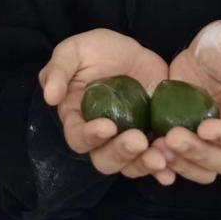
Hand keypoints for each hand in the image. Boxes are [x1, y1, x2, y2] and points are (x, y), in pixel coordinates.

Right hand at [38, 29, 174, 183]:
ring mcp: (127, 139)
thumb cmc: (97, 49)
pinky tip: (171, 170)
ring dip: (145, 165)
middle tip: (139, 139)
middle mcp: (100, 137)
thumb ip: (58, 71)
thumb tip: (49, 97)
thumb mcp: (73, 51)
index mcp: (77, 118)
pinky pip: (155, 160)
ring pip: (131, 166)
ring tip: (161, 156)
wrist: (134, 49)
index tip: (108, 125)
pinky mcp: (151, 138)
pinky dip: (163, 169)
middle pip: (104, 160)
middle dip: (121, 154)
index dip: (91, 136)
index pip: (78, 137)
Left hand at [155, 20, 220, 184]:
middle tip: (172, 138)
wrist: (203, 50)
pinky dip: (166, 161)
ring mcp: (209, 139)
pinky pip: (180, 160)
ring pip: (203, 168)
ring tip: (158, 146)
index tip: (205, 128)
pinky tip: (149, 150)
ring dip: (182, 163)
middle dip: (199, 153)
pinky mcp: (187, 136)